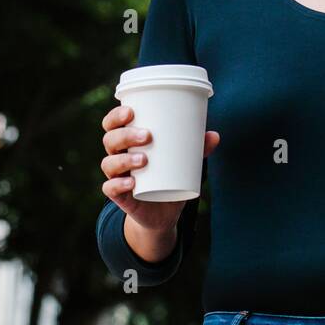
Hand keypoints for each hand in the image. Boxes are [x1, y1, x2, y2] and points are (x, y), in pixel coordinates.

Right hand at [100, 102, 219, 233]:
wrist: (163, 213)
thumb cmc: (170, 177)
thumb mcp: (184, 162)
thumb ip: (197, 149)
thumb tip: (215, 135)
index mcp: (128, 142)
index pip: (112, 124)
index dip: (116, 116)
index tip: (131, 111)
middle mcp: (118, 156)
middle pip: (110, 140)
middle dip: (125, 135)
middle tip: (147, 135)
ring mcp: (117, 177)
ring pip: (109, 163)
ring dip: (124, 159)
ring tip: (144, 159)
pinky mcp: (120, 197)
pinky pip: (110, 189)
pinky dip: (118, 185)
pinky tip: (131, 183)